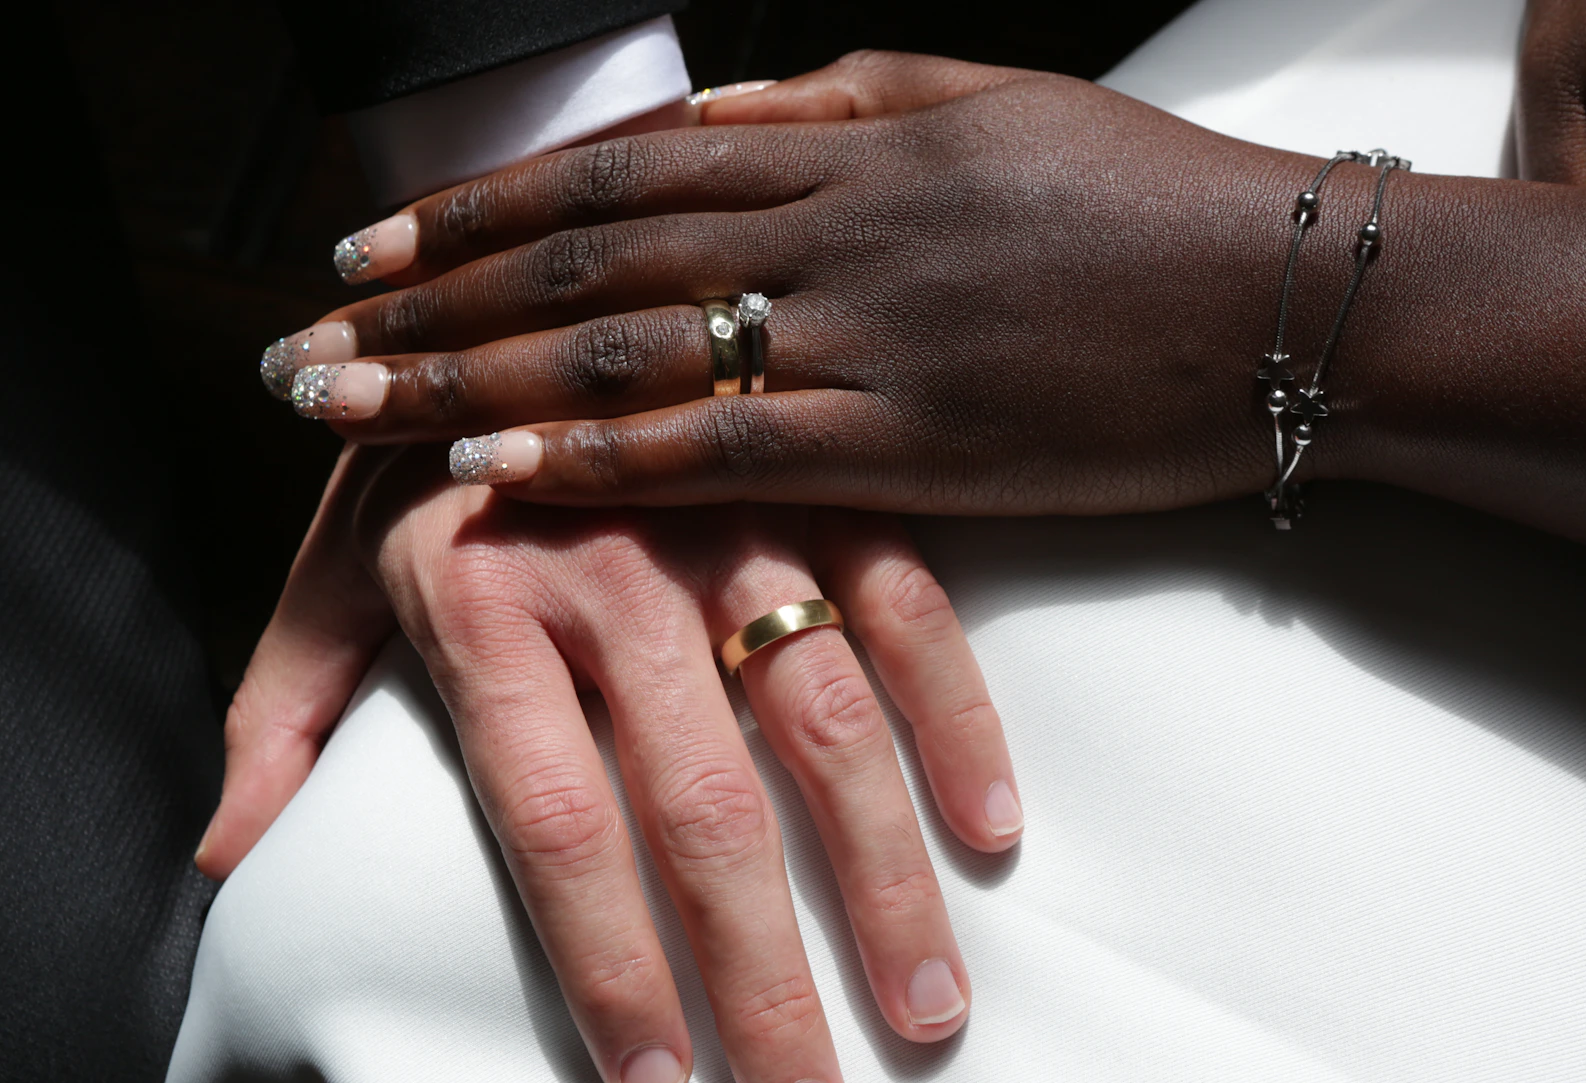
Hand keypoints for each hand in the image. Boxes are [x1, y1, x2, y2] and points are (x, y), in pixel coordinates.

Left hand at [197, 445, 1022, 1082]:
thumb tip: (229, 862)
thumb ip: (280, 713)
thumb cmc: (417, 451)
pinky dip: (955, 719)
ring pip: (821, 722)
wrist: (512, 264)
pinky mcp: (819, 474)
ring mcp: (730, 513)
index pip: (551, 817)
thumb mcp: (324, 569)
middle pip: (699, 804)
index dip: (606, 961)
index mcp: (479, 595)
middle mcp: (612, 561)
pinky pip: (907, 609)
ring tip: (924, 1014)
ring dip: (880, 881)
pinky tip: (992, 832)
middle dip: (760, 980)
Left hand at [276, 55, 1311, 513]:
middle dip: (423, 303)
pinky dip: (598, 459)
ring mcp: (861, 339)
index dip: (473, 208)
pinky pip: (722, 453)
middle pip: (581, 261)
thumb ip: (829, 107)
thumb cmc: (1132, 199)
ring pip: (624, 353)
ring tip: (346, 413)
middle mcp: (826, 228)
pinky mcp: (908, 448)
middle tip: (300, 342)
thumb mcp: (975, 106)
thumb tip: (706, 112)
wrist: (1286, 299)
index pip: (612, 171)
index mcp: (841, 141)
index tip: (361, 243)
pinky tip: (492, 472)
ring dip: (466, 381)